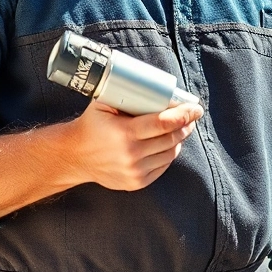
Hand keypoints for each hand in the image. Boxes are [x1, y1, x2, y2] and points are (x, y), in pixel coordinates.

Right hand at [64, 101, 202, 190]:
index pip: (164, 123)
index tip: (196, 108)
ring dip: (180, 139)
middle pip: (172, 138)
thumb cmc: (92, 125)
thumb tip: (160, 88)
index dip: (184, 114)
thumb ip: (127, 95)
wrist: (75, 157)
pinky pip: (163, 166)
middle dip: (186, 125)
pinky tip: (169, 143)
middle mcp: (131, 155)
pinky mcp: (136, 183)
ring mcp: (135, 171)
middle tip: (191, 115)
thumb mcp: (104, 104)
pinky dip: (170, 153)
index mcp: (124, 133)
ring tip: (182, 128)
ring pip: (171, 152)